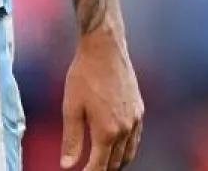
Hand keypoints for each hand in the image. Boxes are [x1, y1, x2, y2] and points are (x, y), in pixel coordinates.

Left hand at [61, 32, 143, 170]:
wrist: (105, 49)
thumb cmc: (84, 75)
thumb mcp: (71, 107)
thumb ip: (71, 139)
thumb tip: (67, 165)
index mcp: (107, 132)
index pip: (99, 166)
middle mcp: (125, 129)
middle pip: (116, 163)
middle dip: (103, 169)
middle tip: (89, 169)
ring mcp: (135, 119)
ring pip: (129, 153)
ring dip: (116, 162)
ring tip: (102, 162)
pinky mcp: (139, 109)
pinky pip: (136, 138)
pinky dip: (127, 147)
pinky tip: (116, 143)